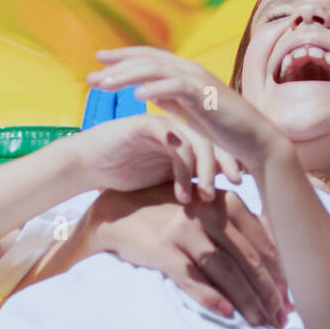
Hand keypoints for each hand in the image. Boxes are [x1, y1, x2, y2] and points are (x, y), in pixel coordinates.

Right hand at [25, 183, 289, 327]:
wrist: (119, 212)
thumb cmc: (175, 214)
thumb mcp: (211, 211)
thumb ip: (242, 229)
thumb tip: (281, 267)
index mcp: (227, 201)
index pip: (263, 244)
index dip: (280, 275)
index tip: (292, 300)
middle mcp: (208, 212)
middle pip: (248, 259)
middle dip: (269, 292)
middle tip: (282, 318)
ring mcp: (184, 230)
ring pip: (225, 270)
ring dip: (247, 300)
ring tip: (261, 322)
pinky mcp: (161, 249)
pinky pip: (190, 277)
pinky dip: (210, 296)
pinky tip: (228, 313)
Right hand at [64, 112, 241, 202]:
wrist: (88, 164)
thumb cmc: (127, 174)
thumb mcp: (166, 181)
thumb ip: (190, 182)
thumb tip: (222, 204)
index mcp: (186, 138)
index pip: (217, 146)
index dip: (231, 164)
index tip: (240, 187)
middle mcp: (178, 128)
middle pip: (213, 142)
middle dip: (224, 167)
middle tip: (228, 190)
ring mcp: (163, 124)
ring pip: (196, 142)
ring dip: (201, 172)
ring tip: (200, 197)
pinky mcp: (146, 124)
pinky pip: (173, 139)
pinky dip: (181, 165)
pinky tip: (181, 189)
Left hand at [87, 47, 283, 169]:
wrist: (256, 140)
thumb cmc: (225, 128)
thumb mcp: (191, 111)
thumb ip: (170, 98)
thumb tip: (147, 90)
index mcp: (186, 72)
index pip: (148, 57)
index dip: (122, 57)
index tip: (98, 60)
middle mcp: (191, 70)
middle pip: (146, 60)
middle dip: (116, 66)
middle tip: (91, 76)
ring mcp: (199, 81)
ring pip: (156, 70)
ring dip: (127, 75)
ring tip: (104, 84)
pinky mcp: (206, 97)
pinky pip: (177, 88)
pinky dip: (156, 89)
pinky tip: (138, 95)